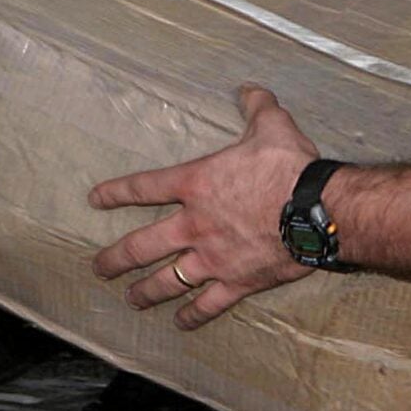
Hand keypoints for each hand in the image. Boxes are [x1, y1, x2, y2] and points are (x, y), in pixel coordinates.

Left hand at [89, 85, 322, 330]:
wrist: (315, 210)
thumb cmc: (288, 166)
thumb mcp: (272, 125)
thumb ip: (256, 106)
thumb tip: (250, 89)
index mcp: (197, 184)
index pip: (145, 187)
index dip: (117, 192)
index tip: (96, 199)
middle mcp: (195, 225)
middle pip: (143, 246)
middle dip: (117, 258)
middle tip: (99, 267)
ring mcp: (213, 258)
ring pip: (168, 281)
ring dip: (146, 291)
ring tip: (131, 298)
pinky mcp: (236, 281)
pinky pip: (208, 304)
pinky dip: (193, 315)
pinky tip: (181, 322)